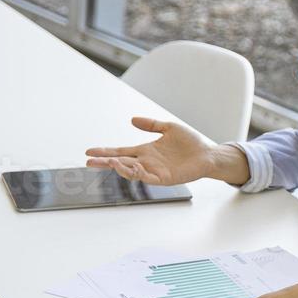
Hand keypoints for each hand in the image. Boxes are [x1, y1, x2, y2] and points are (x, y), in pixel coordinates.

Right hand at [86, 116, 221, 185]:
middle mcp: (147, 161)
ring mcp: (155, 170)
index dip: (105, 151)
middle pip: (120, 162)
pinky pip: (147, 177)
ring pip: (131, 171)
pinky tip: (130, 167)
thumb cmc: (191, 143)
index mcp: (146, 151)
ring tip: (109, 162)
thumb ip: (151, 124)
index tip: (90, 151)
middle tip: (89, 161)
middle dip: (104, 162)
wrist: (208, 154)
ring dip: (119, 167)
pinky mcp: (165, 178)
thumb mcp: (169, 128)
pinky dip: (138, 174)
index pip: (121, 151)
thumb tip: (133, 119)